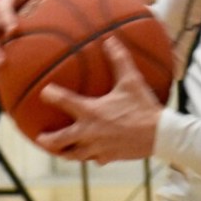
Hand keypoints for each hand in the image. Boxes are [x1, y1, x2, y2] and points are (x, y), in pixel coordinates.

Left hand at [36, 38, 163, 163]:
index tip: (45, 92)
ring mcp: (98, 147)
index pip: (62, 101)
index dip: (50, 95)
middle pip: (58, 140)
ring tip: (61, 150)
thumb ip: (119, 60)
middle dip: (46, 140)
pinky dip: (91, 156)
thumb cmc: (144, 106)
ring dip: (65, 152)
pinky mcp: (109, 157)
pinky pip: (95, 159)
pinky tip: (94, 154)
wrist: (160, 134)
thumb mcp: (132, 81)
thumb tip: (111, 40)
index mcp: (90, 111)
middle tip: (40, 137)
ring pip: (73, 155)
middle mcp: (89, 131)